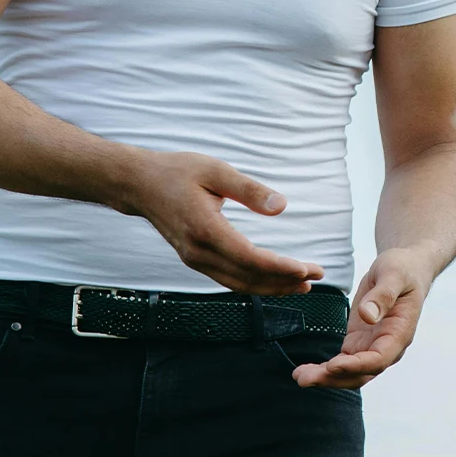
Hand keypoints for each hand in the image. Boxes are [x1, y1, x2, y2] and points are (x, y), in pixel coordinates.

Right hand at [111, 149, 323, 292]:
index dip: (281, 267)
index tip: (307, 268)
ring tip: (302, 284)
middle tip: (316, 276)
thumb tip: (282, 206)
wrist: (139, 184)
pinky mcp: (194, 260)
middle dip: (284, 280)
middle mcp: (198, 252)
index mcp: (205, 229)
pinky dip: (254, 283)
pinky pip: (228, 279)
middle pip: (248, 277)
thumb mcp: (215, 170)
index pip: (250, 258)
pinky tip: (272, 280)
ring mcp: (194, 259)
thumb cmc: (177, 172)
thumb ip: (249, 190)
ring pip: (239, 283)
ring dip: (271, 287)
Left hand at [292, 247, 433, 389]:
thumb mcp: (394, 275)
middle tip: (305, 379)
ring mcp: (372, 347)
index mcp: (399, 333)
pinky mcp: (359, 342)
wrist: (403, 270)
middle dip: (334, 378)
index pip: (378, 359)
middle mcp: (387, 347)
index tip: (333, 365)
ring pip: (350, 373)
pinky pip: (343, 362)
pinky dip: (325, 369)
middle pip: (361, 373)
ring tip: (300, 377)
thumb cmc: (402, 270)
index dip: (356, 366)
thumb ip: (382, 296)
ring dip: (326, 378)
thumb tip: (367, 315)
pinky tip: (306, 370)